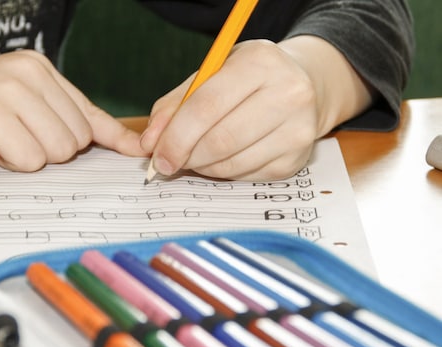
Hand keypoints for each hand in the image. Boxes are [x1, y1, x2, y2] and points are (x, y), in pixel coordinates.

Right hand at [0, 51, 145, 169]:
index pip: (90, 113)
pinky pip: (29, 161)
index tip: (138, 152)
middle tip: (8, 138)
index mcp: (39, 68)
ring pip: (58, 152)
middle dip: (46, 152)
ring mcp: (9, 89)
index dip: (113, 138)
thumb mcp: (14, 105)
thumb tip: (120, 142)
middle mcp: (28, 71)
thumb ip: (60, 119)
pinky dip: (7, 164)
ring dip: (26, 158)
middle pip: (77, 140)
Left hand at [140, 37, 372, 180]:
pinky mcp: (298, 157)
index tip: (158, 156)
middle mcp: (287, 93)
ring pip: (232, 164)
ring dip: (204, 167)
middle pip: (220, 140)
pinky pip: (247, 176)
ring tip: (198, 155)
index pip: (206, 107)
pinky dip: (225, 172)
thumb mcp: (211, 74)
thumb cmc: (248, 79)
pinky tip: (225, 157)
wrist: (306, 84)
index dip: (175, 136)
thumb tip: (148, 144)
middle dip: (187, 157)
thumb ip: (174, 104)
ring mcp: (298, 129)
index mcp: (259, 62)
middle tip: (172, 161)